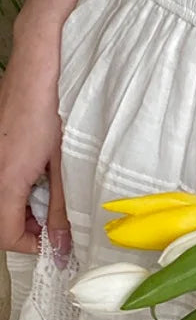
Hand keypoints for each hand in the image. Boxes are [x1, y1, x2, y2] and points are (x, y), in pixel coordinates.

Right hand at [0, 24, 70, 263]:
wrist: (36, 73)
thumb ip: (63, 209)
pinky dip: (16, 192)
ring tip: (50, 198)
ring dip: (21, 210)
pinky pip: (1, 184)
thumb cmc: (53, 113)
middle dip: (26, 229)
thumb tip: (61, 245)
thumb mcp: (65, 166)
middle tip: (55, 221)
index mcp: (6, 179)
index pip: (5, 234)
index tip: (54, 244)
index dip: (30, 246)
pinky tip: (38, 180)